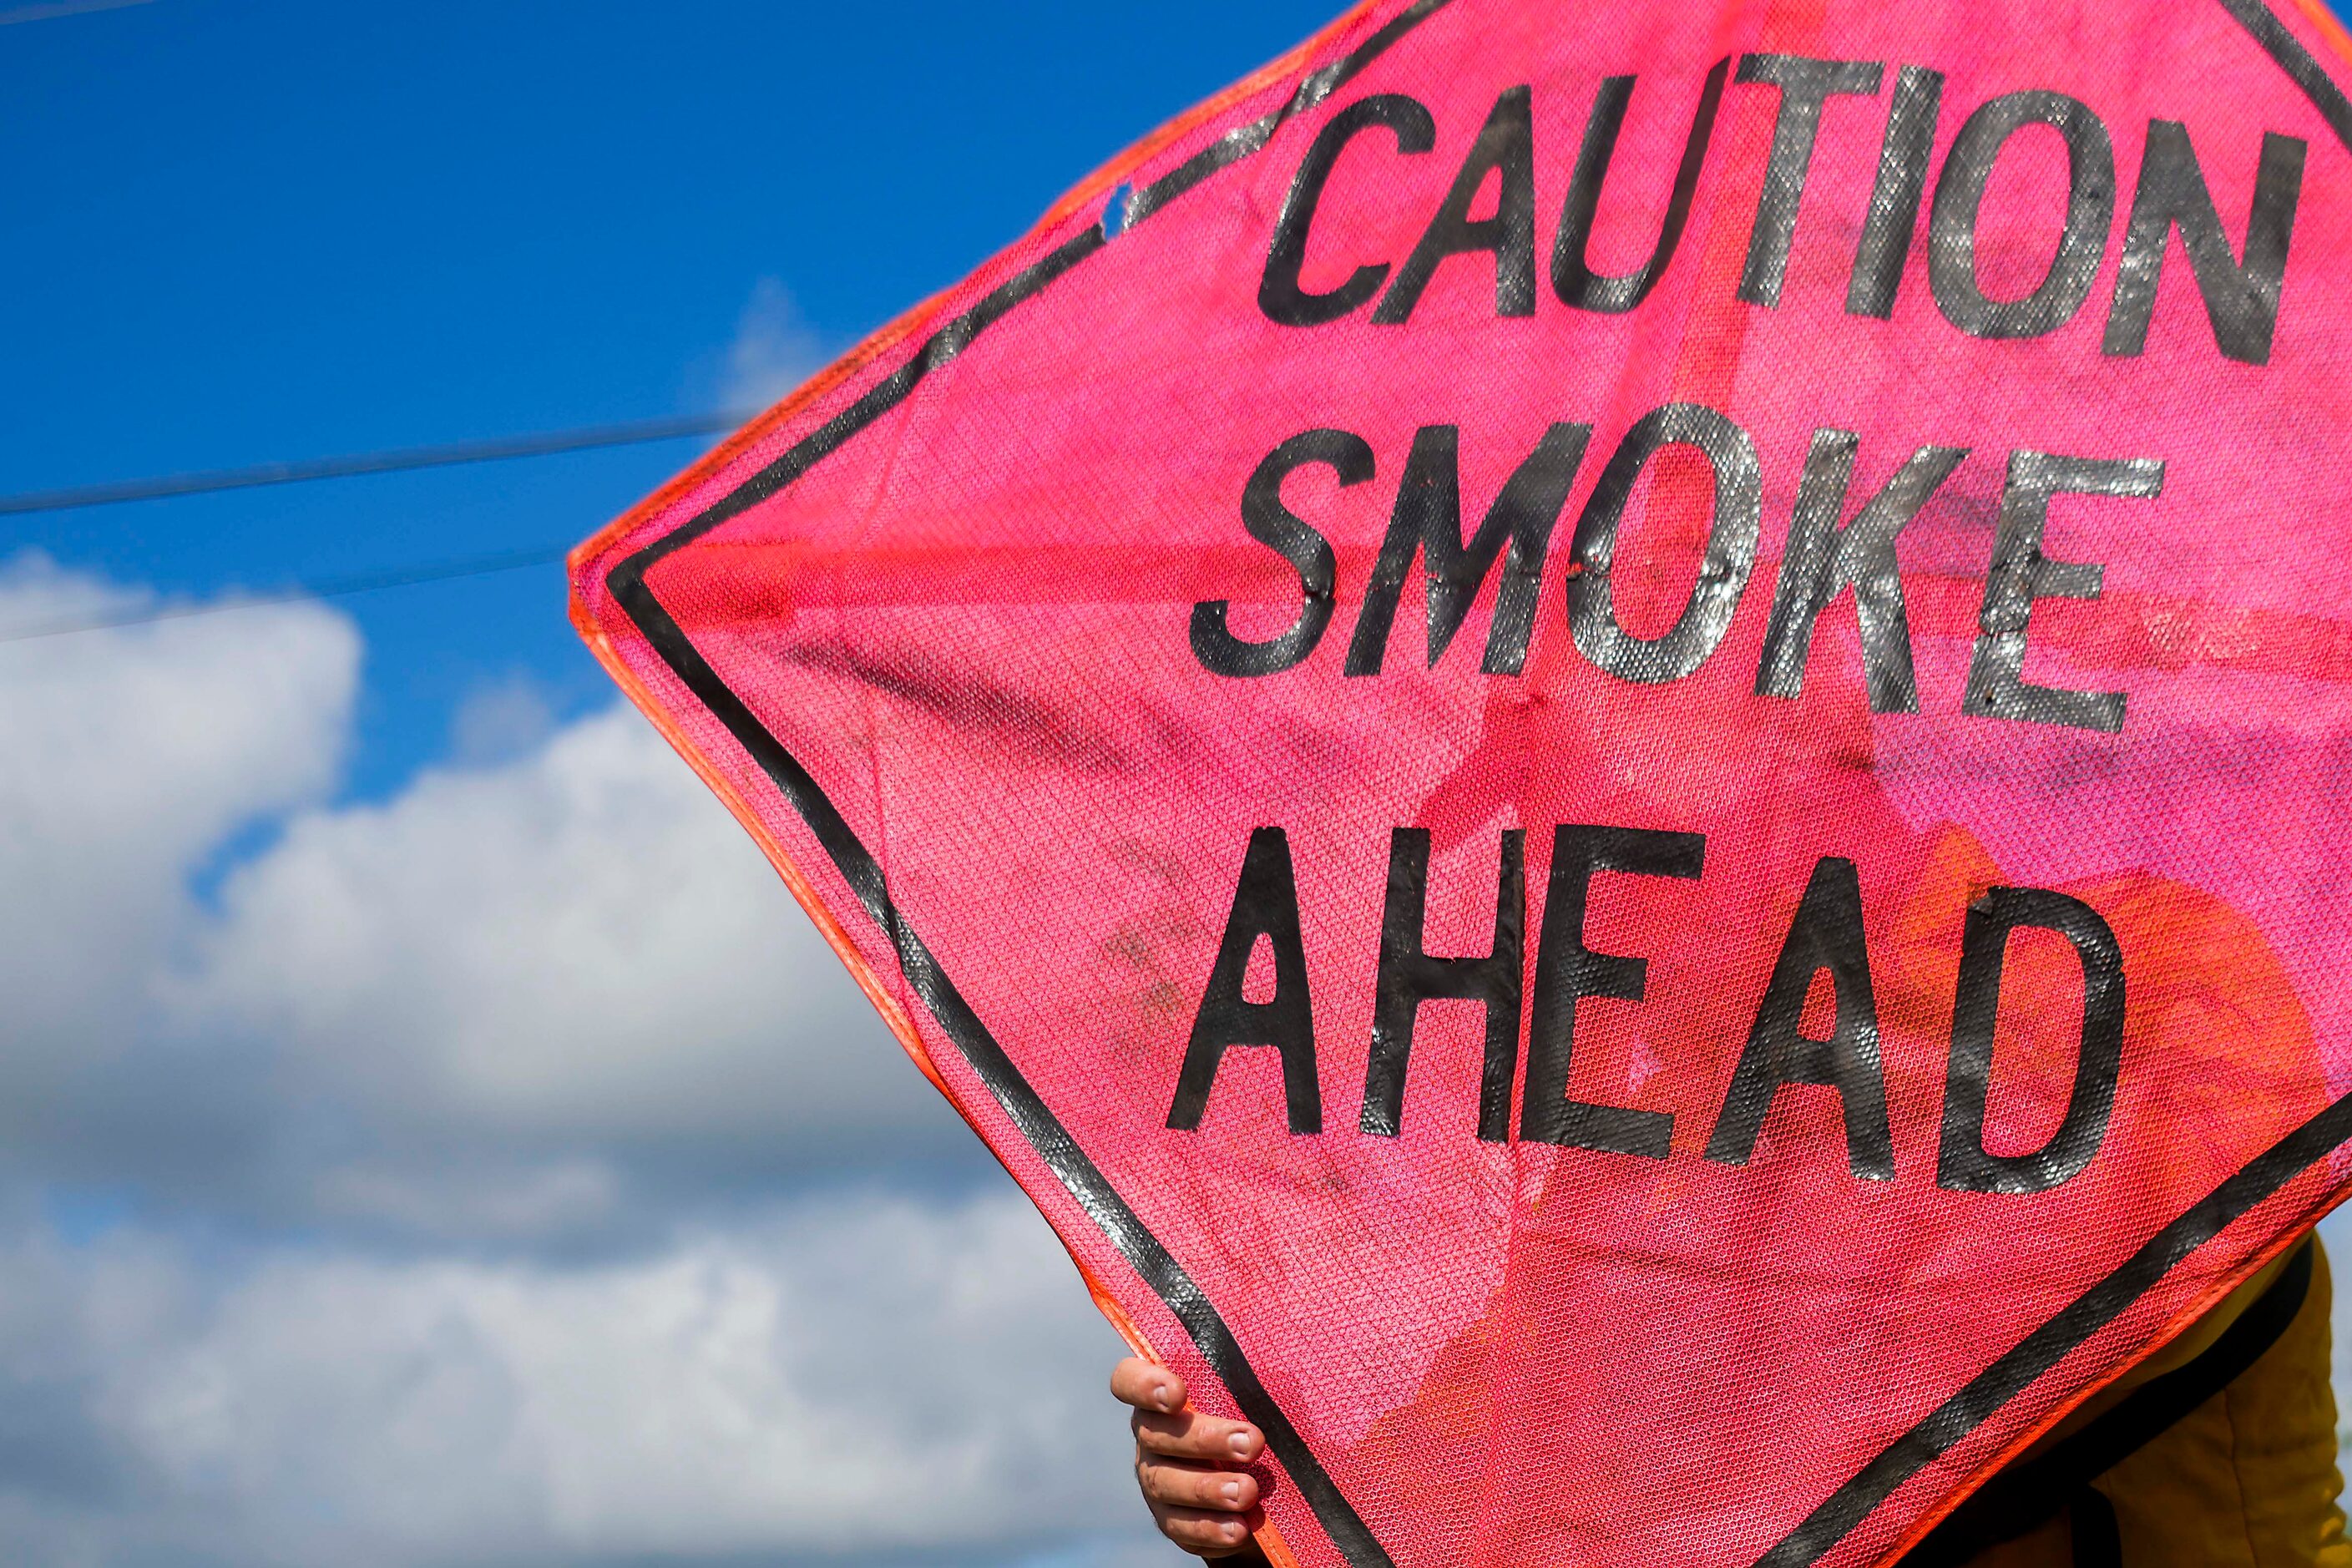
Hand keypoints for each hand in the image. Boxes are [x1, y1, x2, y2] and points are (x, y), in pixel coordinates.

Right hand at [1111, 1356, 1268, 1559]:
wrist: (1255, 1482)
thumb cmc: (1252, 1418)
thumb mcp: (1254, 1392)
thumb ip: (1257, 1376)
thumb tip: (1285, 1361)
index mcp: (1161, 1395)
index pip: (1129, 1380)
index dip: (1144, 1385)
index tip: (1178, 1394)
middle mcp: (1151, 1436)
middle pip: (1157, 1434)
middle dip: (1205, 1439)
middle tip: (1252, 1444)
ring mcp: (1157, 1479)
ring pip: (1167, 1483)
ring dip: (1208, 1489)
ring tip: (1248, 1492)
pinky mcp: (1171, 1520)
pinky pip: (1181, 1527)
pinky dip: (1211, 1529)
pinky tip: (1239, 1528)